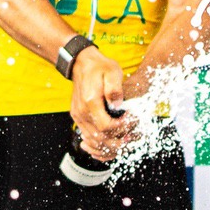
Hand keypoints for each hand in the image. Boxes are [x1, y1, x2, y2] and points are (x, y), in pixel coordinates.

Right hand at [69, 47, 128, 161]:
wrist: (81, 63)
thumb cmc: (99, 67)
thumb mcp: (112, 71)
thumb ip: (115, 89)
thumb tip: (118, 105)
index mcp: (91, 101)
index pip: (106, 126)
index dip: (121, 128)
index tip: (131, 121)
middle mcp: (82, 112)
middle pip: (99, 138)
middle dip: (117, 142)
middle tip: (132, 138)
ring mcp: (78, 116)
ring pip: (92, 140)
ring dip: (108, 146)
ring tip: (124, 142)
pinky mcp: (78, 117)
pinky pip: (86, 137)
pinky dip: (97, 145)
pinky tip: (109, 144)